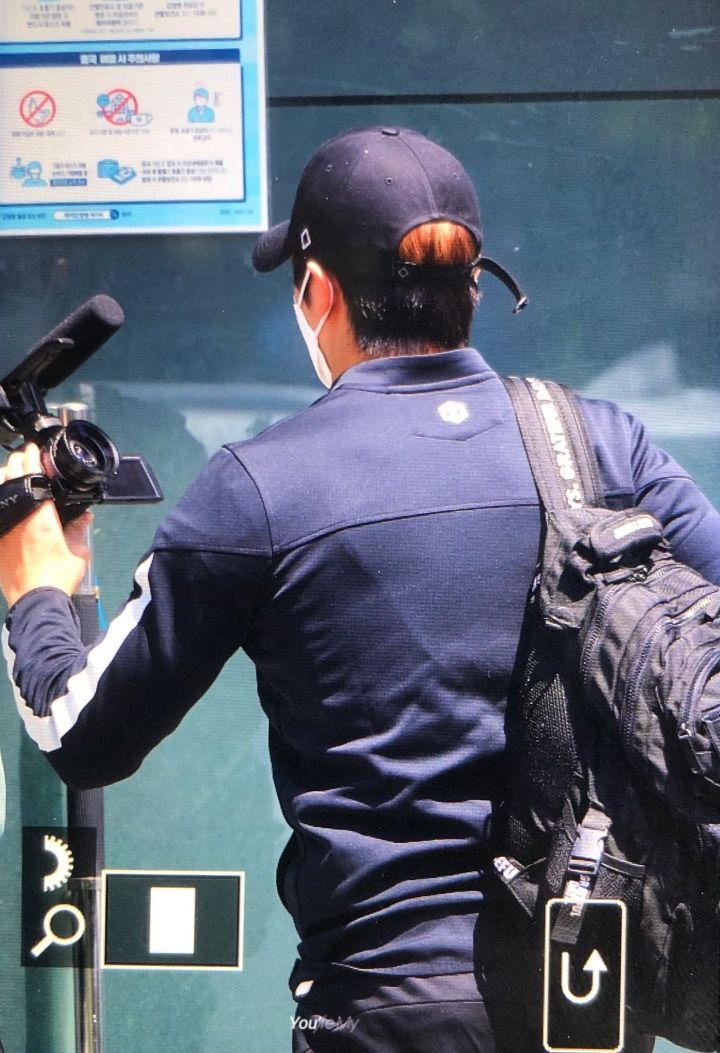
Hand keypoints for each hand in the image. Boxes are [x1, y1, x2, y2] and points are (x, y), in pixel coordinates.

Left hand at [0, 444, 90, 606]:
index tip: (34, 449)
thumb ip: (79, 528)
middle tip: (24, 463)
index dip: (31, 456)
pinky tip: (8, 506)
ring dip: (5, 483)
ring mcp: (1, 527)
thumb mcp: (78, 552)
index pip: (30, 473)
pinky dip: (2, 505)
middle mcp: (16, 516)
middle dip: (15, 465)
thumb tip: (84, 514)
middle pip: (7, 477)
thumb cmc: (57, 578)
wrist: (36, 602)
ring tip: (14, 482)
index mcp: (39, 515)